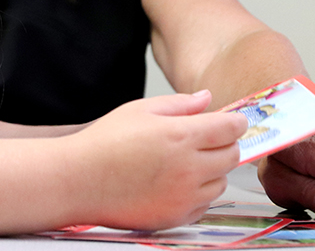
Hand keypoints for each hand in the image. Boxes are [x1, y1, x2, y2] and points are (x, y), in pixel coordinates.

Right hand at [70, 91, 247, 230]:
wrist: (78, 181)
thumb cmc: (104, 143)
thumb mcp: (140, 110)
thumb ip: (180, 104)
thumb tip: (207, 98)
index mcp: (181, 136)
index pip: (231, 128)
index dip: (235, 121)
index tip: (232, 121)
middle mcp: (188, 168)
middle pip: (232, 155)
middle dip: (225, 144)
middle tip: (206, 139)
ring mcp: (184, 196)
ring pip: (222, 181)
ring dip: (213, 170)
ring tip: (184, 162)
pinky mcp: (177, 216)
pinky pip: (205, 204)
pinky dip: (199, 193)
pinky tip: (175, 183)